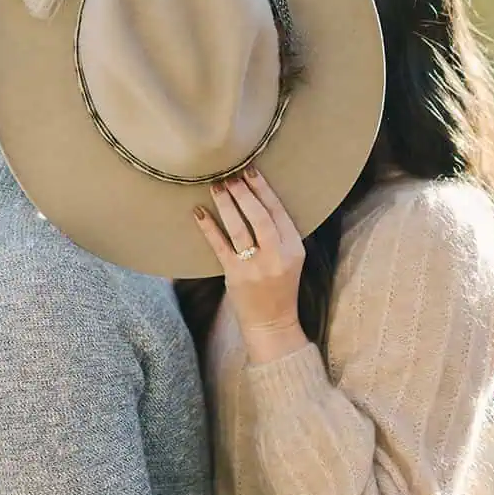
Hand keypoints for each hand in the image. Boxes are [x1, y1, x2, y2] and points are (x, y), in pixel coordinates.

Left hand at [194, 169, 308, 363]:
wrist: (272, 323)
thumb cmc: (279, 287)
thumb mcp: (291, 258)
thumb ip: (280, 234)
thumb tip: (258, 198)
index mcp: (294, 249)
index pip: (279, 212)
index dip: (264, 190)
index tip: (251, 171)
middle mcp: (277, 256)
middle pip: (260, 217)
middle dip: (245, 193)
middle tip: (231, 174)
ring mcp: (255, 267)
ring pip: (239, 228)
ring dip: (226, 204)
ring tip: (216, 186)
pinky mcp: (235, 276)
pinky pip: (220, 246)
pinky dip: (209, 228)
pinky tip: (199, 212)